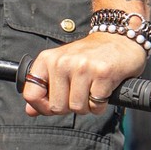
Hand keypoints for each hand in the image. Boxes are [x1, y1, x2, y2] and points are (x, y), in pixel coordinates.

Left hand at [21, 30, 147, 116]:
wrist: (120, 37)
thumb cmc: (90, 55)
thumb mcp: (62, 67)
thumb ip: (45, 89)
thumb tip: (30, 112)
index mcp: (48, 59)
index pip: (31, 94)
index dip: (42, 107)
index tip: (53, 105)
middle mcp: (62, 62)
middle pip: (57, 107)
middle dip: (70, 107)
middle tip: (80, 93)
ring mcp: (82, 66)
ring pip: (77, 108)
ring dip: (87, 106)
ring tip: (93, 90)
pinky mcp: (103, 73)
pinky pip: (96, 105)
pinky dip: (101, 104)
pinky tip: (104, 90)